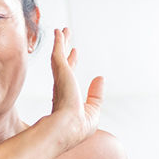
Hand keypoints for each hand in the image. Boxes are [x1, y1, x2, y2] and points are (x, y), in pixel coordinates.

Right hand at [49, 27, 103, 149]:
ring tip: (63, 30)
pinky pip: (58, 51)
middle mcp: (60, 87)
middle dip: (64, 50)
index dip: (71, 64)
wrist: (67, 128)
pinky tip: (59, 32)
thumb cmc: (78, 126)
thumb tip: (100, 78)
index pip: (68, 77)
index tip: (74, 53)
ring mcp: (60, 79)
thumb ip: (95, 95)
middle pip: (62, 64)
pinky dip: (59, 41)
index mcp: (65, 98)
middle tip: (65, 37)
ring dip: (61, 42)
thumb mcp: (93, 111)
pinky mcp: (61, 71)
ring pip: (59, 55)